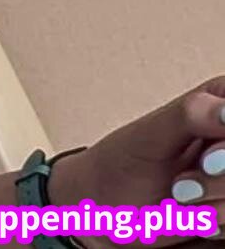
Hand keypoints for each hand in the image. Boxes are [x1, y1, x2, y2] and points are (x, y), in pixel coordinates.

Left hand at [49, 75, 224, 246]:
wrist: (108, 209)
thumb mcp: (149, 135)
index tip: (207, 157)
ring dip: (215, 202)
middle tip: (183, 184)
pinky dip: (216, 221)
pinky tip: (191, 215)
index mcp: (224, 100)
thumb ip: (190, 115)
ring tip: (180, 195)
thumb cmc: (123, 162)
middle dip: (221, 178)